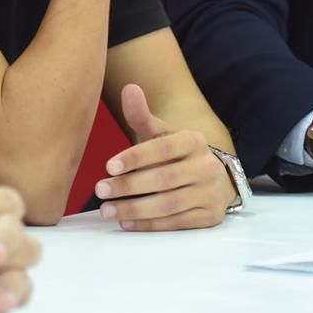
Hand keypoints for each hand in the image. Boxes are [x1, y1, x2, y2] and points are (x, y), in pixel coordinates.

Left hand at [91, 84, 234, 231]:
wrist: (210, 178)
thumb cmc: (175, 155)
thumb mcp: (160, 134)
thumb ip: (142, 116)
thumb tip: (129, 88)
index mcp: (194, 141)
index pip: (163, 148)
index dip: (135, 157)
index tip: (108, 166)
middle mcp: (206, 166)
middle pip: (163, 179)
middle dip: (128, 186)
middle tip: (100, 190)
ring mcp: (211, 193)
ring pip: (169, 204)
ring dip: (134, 209)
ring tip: (107, 210)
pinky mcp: (210, 217)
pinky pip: (176, 223)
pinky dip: (149, 225)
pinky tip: (126, 222)